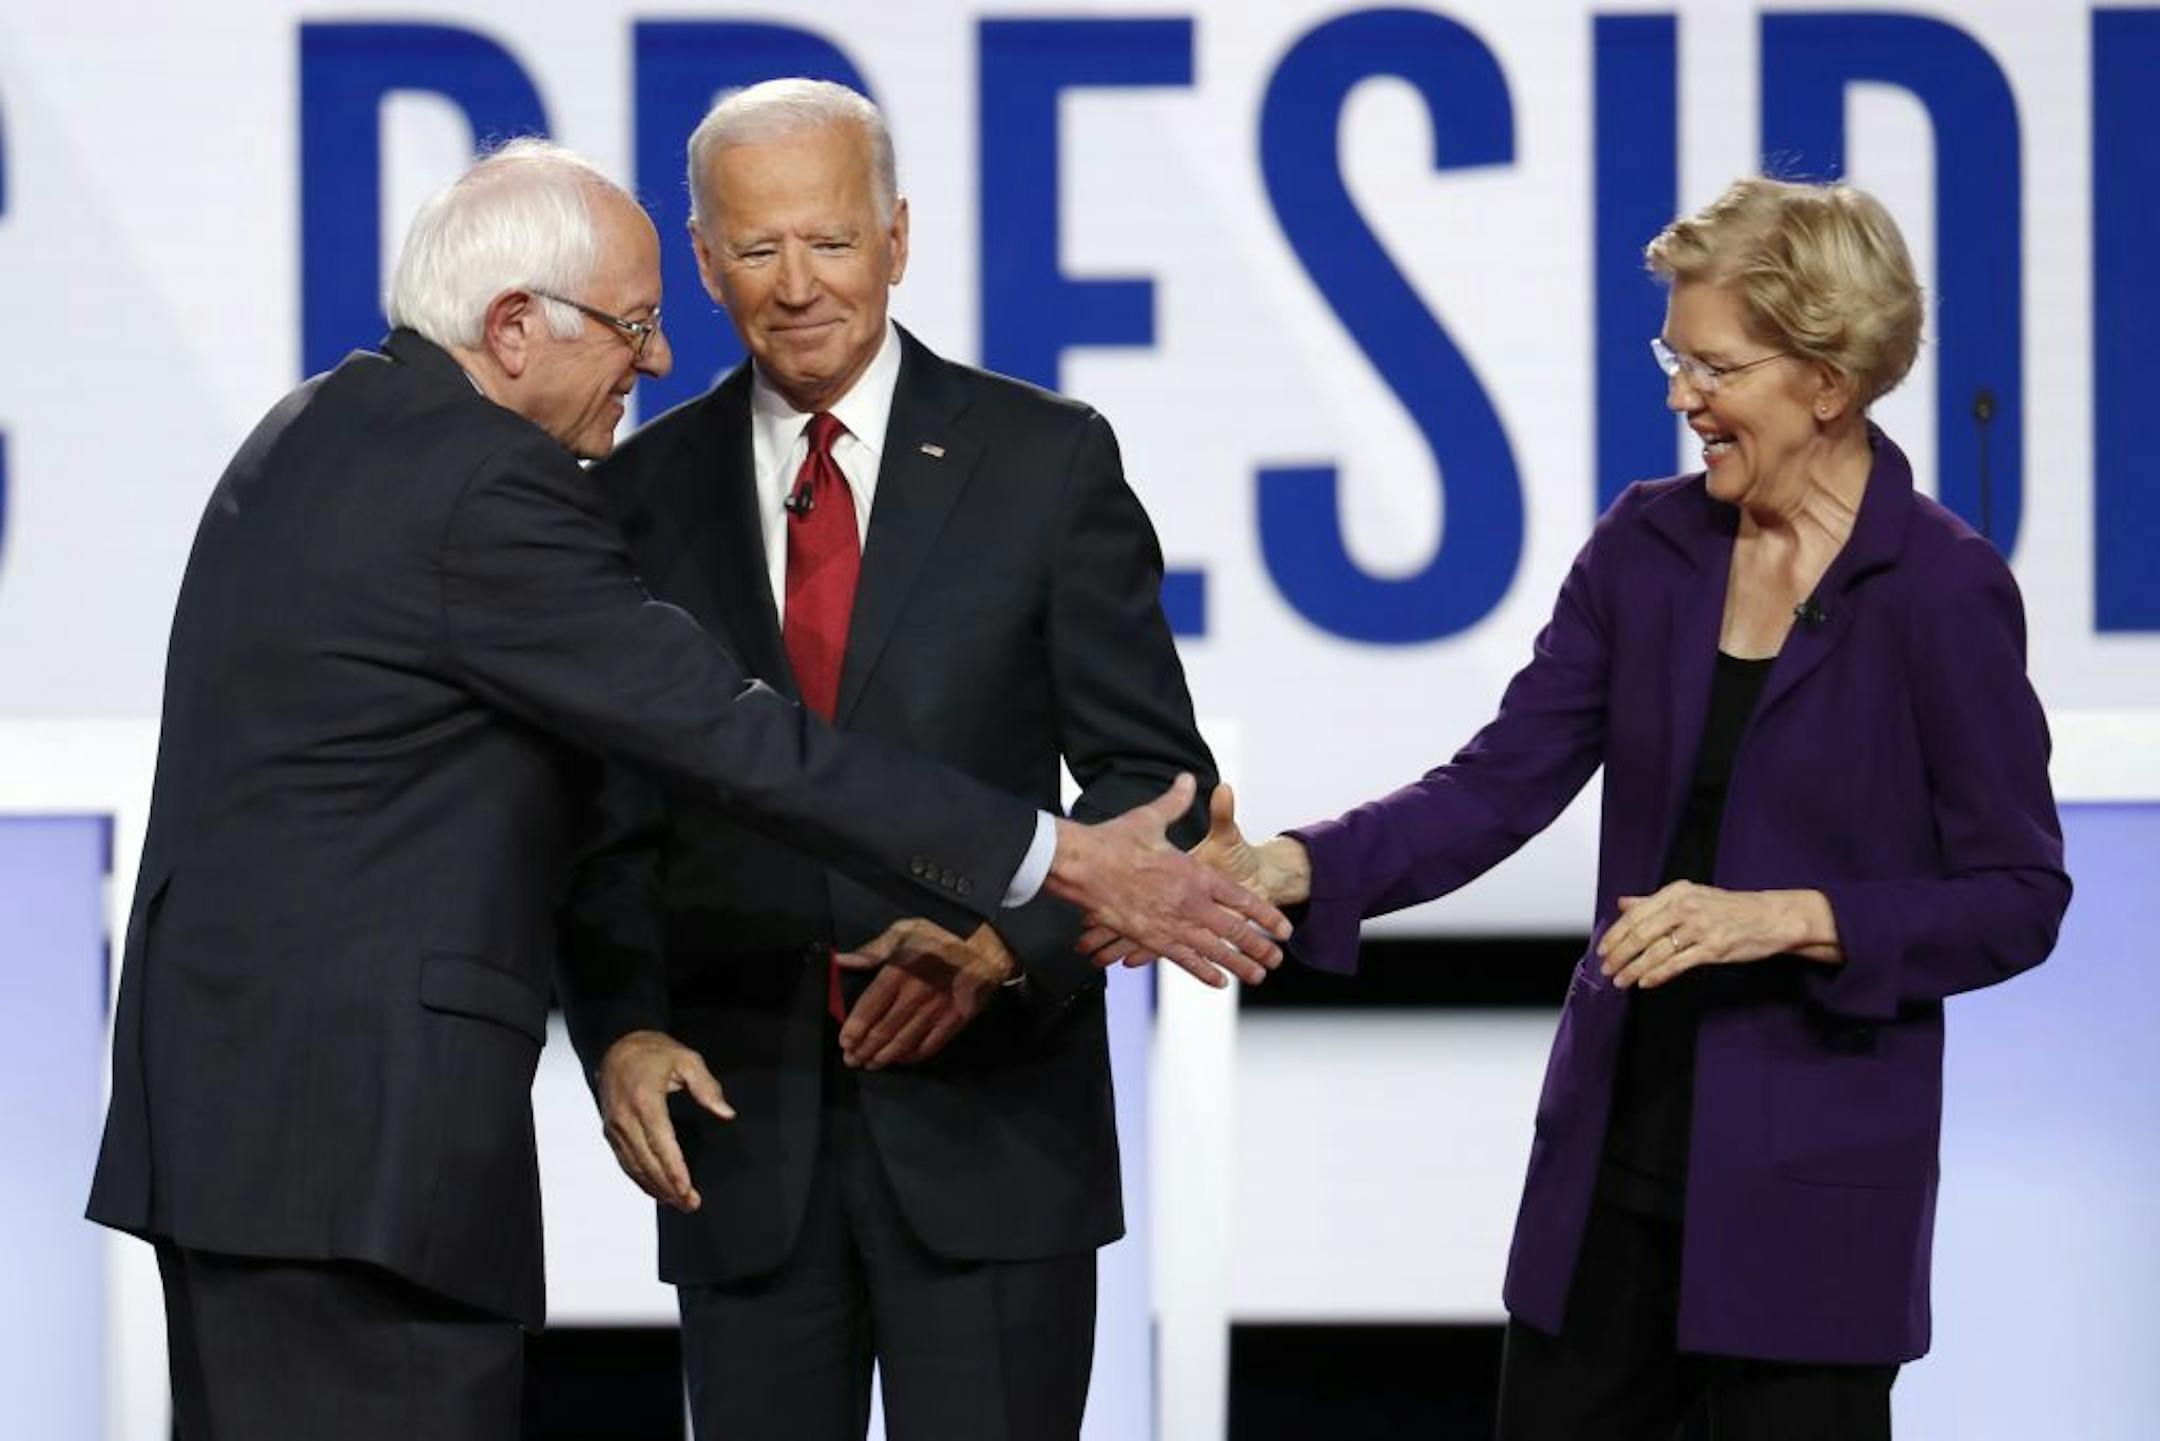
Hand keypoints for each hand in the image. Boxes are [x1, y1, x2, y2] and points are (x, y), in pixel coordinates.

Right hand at [596, 1029, 735, 1211]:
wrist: (617, 1046)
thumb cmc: (654, 1053)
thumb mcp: (687, 1059)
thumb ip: (707, 1087)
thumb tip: (726, 1112)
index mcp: (645, 1101)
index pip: (660, 1143)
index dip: (674, 1169)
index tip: (686, 1189)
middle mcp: (625, 1118)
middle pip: (647, 1161)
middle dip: (668, 1186)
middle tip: (690, 1204)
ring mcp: (615, 1127)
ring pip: (634, 1166)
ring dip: (655, 1188)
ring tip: (678, 1204)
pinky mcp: (611, 1132)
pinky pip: (625, 1162)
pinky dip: (640, 1180)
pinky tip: (656, 1191)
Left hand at [835, 918, 1014, 1069]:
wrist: (985, 945)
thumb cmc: (940, 934)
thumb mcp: (903, 931)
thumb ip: (871, 951)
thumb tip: (841, 961)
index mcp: (899, 972)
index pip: (870, 1007)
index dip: (855, 1028)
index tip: (845, 1042)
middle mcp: (915, 996)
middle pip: (883, 1029)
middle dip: (864, 1048)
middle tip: (852, 1060)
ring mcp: (936, 1011)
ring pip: (904, 1042)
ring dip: (884, 1056)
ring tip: (871, 1064)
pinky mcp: (955, 1021)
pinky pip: (929, 1045)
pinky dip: (912, 1056)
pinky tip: (901, 1059)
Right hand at [1045, 774, 1289, 988]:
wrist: (1079, 864)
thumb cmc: (1113, 841)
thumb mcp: (1150, 818)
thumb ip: (1175, 802)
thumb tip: (1186, 780)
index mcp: (1194, 873)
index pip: (1240, 898)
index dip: (1264, 914)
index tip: (1282, 927)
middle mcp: (1188, 902)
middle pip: (1233, 930)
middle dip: (1258, 946)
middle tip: (1276, 960)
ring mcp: (1170, 923)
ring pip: (1213, 950)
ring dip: (1237, 964)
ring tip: (1256, 976)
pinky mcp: (1150, 938)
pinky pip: (1183, 959)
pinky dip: (1202, 971)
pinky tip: (1218, 981)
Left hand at [1597, 882, 1838, 988]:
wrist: (1772, 917)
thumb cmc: (1731, 908)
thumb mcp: (1692, 896)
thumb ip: (1654, 901)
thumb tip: (1623, 903)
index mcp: (1677, 892)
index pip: (1635, 914)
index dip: (1615, 934)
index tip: (1602, 949)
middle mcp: (1686, 907)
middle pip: (1641, 933)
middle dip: (1619, 954)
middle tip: (1605, 969)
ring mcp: (1700, 928)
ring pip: (1656, 951)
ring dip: (1633, 969)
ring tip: (1620, 981)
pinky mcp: (1713, 949)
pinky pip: (1677, 964)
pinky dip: (1657, 974)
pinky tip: (1644, 982)